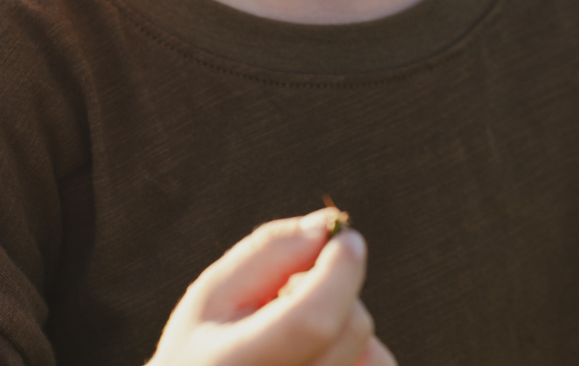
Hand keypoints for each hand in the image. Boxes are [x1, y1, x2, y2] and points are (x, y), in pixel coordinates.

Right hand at [146, 208, 396, 365]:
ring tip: (302, 332)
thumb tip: (326, 225)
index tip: (345, 237)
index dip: (338, 272)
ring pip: (373, 354)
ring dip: (348, 323)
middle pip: (351, 328)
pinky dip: (361, 352)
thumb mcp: (215, 292)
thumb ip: (269, 252)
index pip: (311, 322)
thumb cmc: (205, 346)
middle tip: (294, 290)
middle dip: (336, 290)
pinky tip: (319, 351)